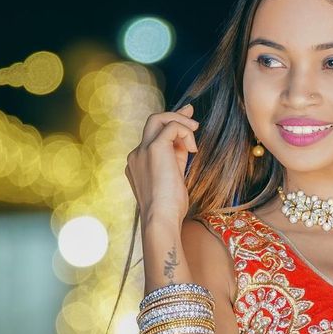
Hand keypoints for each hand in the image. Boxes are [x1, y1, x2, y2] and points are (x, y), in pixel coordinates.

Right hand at [125, 103, 199, 226]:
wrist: (160, 219)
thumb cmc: (169, 209)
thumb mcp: (174, 180)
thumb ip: (177, 160)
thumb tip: (188, 144)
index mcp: (138, 163)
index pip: (155, 138)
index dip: (172, 130)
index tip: (188, 125)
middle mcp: (136, 154)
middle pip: (152, 123)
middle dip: (174, 115)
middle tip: (192, 114)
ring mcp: (142, 151)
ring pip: (158, 119)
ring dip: (180, 121)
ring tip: (196, 131)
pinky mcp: (154, 148)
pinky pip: (171, 127)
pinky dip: (185, 132)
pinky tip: (193, 149)